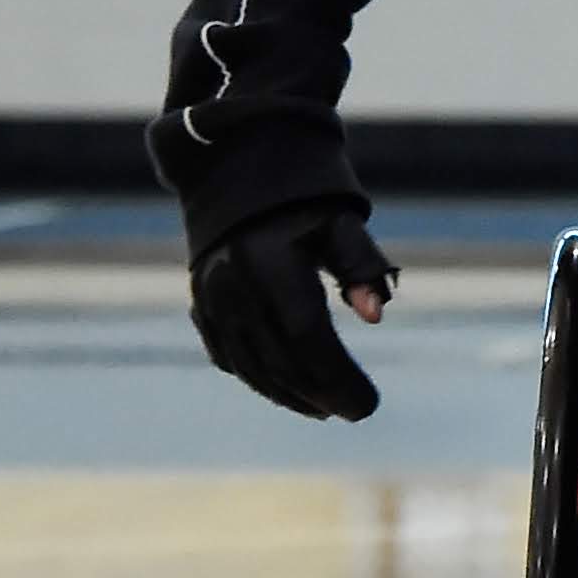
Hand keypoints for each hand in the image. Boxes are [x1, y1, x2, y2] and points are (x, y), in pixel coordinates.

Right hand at [192, 198, 397, 420]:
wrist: (236, 166)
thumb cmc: (303, 194)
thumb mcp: (341, 219)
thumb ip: (361, 262)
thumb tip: (377, 314)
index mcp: (272, 264)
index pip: (308, 339)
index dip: (339, 378)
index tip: (369, 404)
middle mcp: (234, 286)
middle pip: (279, 361)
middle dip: (320, 394)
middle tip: (355, 410)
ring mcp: (212, 298)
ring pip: (249, 366)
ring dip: (288, 395)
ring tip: (325, 407)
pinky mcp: (201, 303)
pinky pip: (226, 354)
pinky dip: (257, 378)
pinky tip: (286, 389)